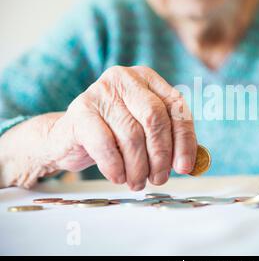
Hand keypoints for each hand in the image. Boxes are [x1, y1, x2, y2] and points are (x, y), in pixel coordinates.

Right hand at [45, 66, 195, 189]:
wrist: (67, 136)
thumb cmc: (112, 134)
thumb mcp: (144, 131)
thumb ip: (168, 140)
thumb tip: (189, 164)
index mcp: (147, 79)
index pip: (176, 107)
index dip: (184, 140)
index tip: (184, 167)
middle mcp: (125, 79)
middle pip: (155, 118)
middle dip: (161, 155)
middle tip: (159, 179)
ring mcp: (100, 92)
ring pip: (132, 135)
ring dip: (138, 167)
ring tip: (137, 182)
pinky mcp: (80, 111)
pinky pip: (106, 144)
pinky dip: (116, 167)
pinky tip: (118, 177)